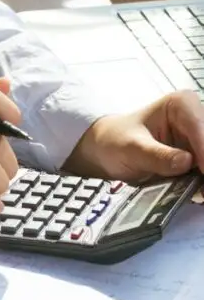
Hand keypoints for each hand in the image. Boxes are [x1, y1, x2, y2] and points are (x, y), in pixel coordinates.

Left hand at [63, 89, 203, 181]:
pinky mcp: (197, 158)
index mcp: (180, 105)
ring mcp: (198, 139)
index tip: (203, 174)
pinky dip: (201, 183)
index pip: (201, 128)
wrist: (107, 150)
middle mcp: (195, 118)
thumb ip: (157, 155)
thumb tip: (186, 162)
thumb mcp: (131, 148)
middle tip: (200, 192)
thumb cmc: (116, 141)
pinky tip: (197, 194)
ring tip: (198, 194)